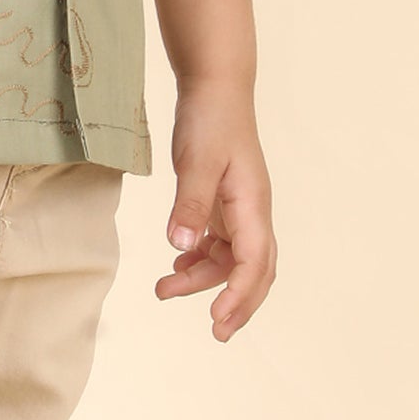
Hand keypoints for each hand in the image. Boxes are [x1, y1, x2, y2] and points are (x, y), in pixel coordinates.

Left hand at [155, 81, 275, 339]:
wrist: (213, 86)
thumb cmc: (209, 119)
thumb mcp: (196, 160)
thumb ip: (189, 204)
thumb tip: (179, 248)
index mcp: (252, 205)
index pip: (255, 263)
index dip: (239, 296)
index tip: (216, 321)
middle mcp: (252, 212)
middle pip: (254, 271)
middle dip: (236, 303)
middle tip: (214, 333)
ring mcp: (239, 208)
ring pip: (231, 260)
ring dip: (204, 279)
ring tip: (163, 289)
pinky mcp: (223, 201)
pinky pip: (218, 242)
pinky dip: (200, 258)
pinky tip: (176, 262)